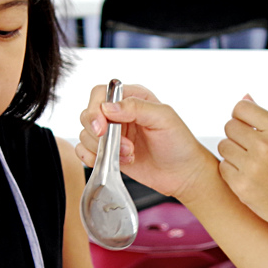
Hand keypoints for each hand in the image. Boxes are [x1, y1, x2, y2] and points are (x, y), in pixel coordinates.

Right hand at [76, 82, 217, 200]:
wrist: (183, 174)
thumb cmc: (179, 144)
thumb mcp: (163, 118)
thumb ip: (135, 107)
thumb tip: (107, 107)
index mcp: (132, 97)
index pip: (100, 93)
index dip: (96, 110)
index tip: (102, 128)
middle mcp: (119, 114)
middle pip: (88, 114)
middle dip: (100, 133)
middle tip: (123, 146)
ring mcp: (112, 134)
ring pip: (86, 134)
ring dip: (103, 149)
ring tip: (128, 154)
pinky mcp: (108, 153)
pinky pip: (85, 151)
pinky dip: (92, 158)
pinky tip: (112, 162)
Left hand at [218, 95, 267, 235]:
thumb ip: (264, 120)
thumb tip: (243, 97)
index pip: (240, 108)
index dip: (241, 117)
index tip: (248, 128)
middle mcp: (265, 145)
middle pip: (229, 126)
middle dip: (237, 136)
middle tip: (251, 150)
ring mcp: (253, 167)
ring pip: (223, 146)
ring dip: (232, 153)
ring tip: (251, 163)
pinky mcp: (242, 187)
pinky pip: (223, 168)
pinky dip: (231, 172)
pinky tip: (249, 177)